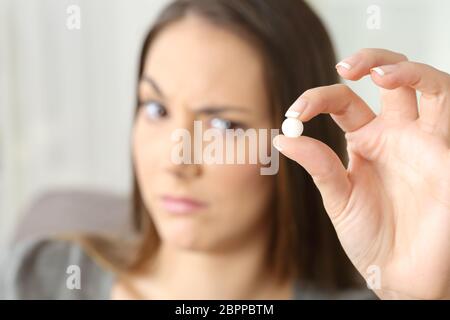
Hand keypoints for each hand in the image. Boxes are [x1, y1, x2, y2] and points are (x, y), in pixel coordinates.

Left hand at [273, 49, 449, 298]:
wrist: (399, 276)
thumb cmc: (371, 239)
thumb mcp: (338, 198)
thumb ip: (318, 165)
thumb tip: (283, 137)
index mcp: (368, 141)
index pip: (344, 102)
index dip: (318, 99)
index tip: (294, 115)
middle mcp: (399, 135)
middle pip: (392, 79)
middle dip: (372, 61)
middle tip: (345, 66)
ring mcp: (427, 144)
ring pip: (431, 87)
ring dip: (409, 71)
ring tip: (380, 75)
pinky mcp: (449, 158)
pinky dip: (437, 97)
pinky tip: (412, 94)